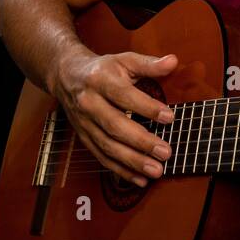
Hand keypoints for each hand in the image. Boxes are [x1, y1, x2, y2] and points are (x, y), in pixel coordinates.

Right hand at [52, 49, 177, 186]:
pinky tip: (139, 179)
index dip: (146, 107)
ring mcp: (84, 123)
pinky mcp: (83, 137)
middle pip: (115, 125)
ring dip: (132, 161)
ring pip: (108, 146)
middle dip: (141, 141)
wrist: (66, 75)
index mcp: (101, 80)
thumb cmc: (103, 68)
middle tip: (165, 152)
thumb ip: (149, 64)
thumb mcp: (124, 60)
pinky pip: (101, 157)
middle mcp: (89, 103)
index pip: (124, 96)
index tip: (169, 117)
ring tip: (156, 170)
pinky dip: (120, 170)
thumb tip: (173, 61)